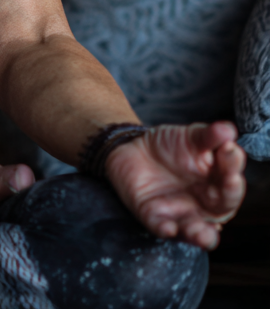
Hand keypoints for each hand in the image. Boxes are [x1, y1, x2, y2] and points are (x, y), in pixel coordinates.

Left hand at [105, 121, 245, 249]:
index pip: (231, 182)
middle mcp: (204, 204)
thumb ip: (208, 137)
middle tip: (230, 180)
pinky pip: (162, 227)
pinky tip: (168, 228)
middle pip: (221, 208)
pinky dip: (166, 229)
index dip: (233, 169)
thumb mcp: (190, 137)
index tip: (230, 151)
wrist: (133, 148)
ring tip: (204, 235)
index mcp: (217, 185)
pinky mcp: (155, 217)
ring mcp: (180, 213)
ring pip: (197, 231)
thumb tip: (228, 130)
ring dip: (202, 235)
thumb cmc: (170, 147)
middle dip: (228, 196)